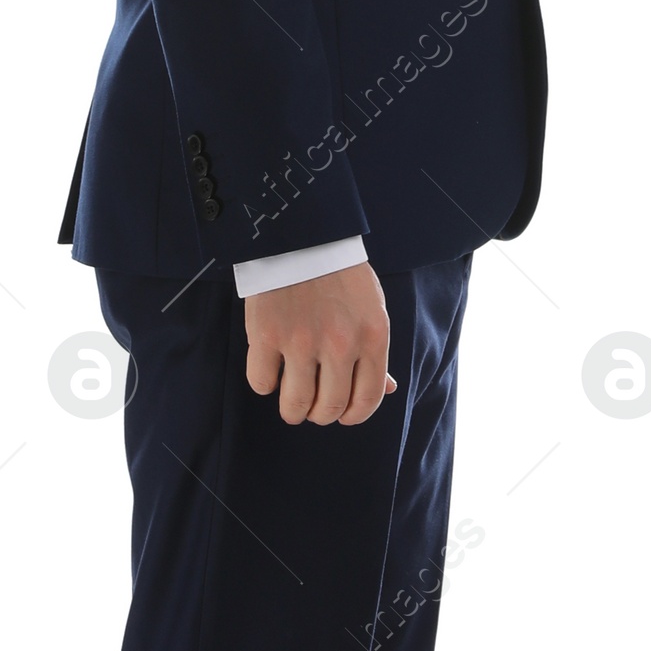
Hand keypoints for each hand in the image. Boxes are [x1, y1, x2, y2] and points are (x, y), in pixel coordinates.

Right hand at [244, 261, 395, 424]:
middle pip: (329, 408)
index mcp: (372, 338)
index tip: (343, 415)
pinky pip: (262, 383)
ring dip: (293, 410)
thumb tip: (388, 389)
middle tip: (312, 406)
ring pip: (295, 405)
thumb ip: (375, 352)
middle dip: (320, 415)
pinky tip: (271, 370)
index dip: (354, 416)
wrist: (302, 234)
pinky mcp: (266, 335)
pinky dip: (265, 384)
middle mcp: (339, 344)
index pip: (367, 399)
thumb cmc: (340, 274)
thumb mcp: (372, 310)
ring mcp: (301, 342)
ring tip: (291, 401)